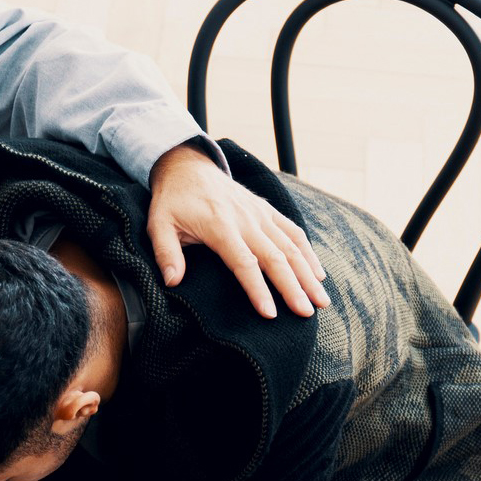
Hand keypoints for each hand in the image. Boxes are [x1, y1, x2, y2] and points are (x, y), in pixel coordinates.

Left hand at [147, 143, 329, 319]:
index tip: (270, 314)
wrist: (189, 167)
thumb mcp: (158, 225)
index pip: (244, 263)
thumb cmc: (173, 201)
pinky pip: (293, 232)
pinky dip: (308, 253)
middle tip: (306, 313)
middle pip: (276, 257)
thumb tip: (172, 281)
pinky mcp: (267, 211)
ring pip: (291, 246)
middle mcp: (246, 220)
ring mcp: (260, 214)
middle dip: (293, 287)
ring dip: (308, 274)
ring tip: (321, 301)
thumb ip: (166, 253)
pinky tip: (318, 275)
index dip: (258, 289)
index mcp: (220, 226)